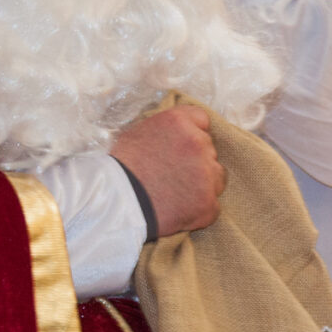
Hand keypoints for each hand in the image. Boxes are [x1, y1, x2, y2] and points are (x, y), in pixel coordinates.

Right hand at [110, 105, 223, 235]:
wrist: (115, 202)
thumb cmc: (121, 167)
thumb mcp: (138, 132)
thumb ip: (166, 129)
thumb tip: (178, 131)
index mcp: (180, 121)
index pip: (202, 120)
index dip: (192, 134)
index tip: (181, 148)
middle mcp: (198, 143)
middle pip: (209, 150)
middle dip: (196, 161)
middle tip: (173, 175)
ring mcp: (207, 175)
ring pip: (216, 177)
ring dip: (203, 184)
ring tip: (177, 195)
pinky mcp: (208, 204)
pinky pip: (213, 206)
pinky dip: (200, 210)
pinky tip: (180, 211)